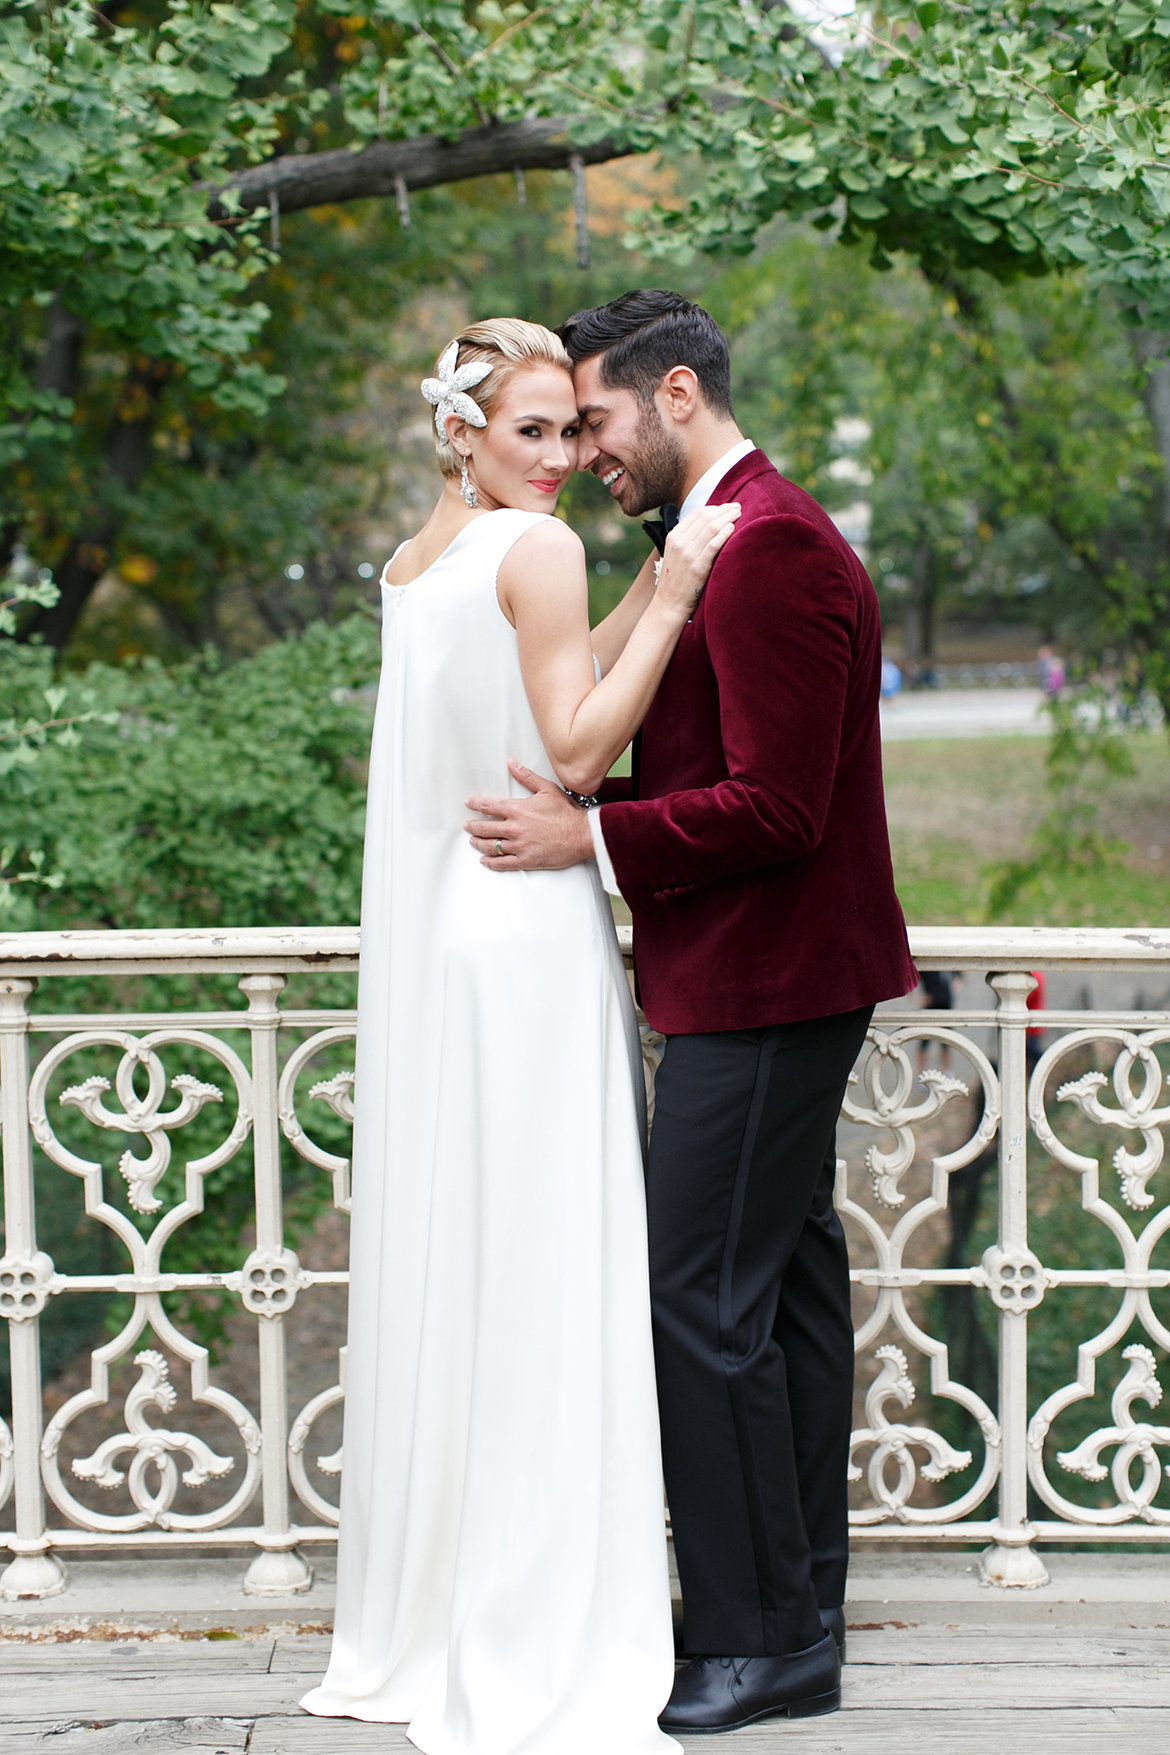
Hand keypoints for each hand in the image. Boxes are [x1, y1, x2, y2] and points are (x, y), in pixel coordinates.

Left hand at [464, 760, 594, 869]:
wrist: (581, 834)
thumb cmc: (566, 813)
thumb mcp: (547, 789)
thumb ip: (526, 777)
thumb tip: (512, 764)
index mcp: (517, 810)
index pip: (489, 806)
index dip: (476, 804)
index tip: (469, 803)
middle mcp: (514, 828)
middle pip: (485, 828)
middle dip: (473, 826)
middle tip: (467, 826)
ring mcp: (519, 846)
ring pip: (490, 846)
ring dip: (478, 843)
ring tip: (473, 841)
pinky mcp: (526, 860)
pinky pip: (502, 863)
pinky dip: (490, 862)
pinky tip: (485, 861)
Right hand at [655, 501, 740, 622]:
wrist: (669, 604)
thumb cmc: (676, 580)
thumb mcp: (675, 554)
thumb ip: (687, 539)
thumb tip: (708, 525)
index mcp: (673, 536)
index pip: (696, 513)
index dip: (714, 507)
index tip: (727, 508)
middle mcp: (679, 543)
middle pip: (705, 517)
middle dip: (724, 510)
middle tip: (737, 508)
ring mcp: (688, 555)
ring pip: (711, 528)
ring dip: (727, 518)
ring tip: (739, 515)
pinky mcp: (697, 567)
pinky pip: (713, 545)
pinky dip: (724, 534)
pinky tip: (733, 528)